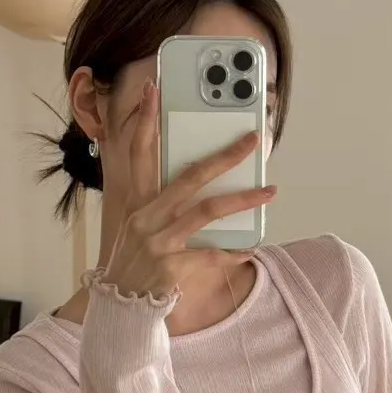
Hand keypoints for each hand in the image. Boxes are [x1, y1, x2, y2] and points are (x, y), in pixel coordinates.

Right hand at [102, 80, 275, 299]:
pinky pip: (210, 256)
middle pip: (190, 176)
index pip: (138, 152)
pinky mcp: (170, 267)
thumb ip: (162, 202)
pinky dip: (232, 252)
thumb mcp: (140, 226)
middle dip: (225, 155)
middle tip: (252, 139)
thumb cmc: (137, 261)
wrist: (121, 304)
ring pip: (208, 211)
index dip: (144, 120)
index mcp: (137, 202)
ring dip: (244, 200)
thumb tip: (203, 181)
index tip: (153, 88)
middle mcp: (145, 217)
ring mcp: (157, 242)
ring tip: (269, 191)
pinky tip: (250, 247)